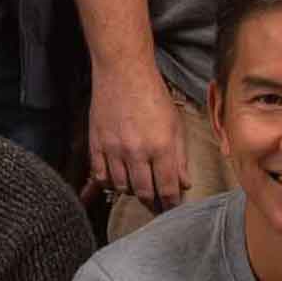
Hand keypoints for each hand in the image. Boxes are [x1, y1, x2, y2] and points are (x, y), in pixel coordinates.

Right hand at [87, 61, 195, 210]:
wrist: (123, 73)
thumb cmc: (153, 95)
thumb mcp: (176, 124)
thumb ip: (180, 156)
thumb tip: (184, 183)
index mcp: (161, 147)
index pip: (167, 189)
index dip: (171, 203)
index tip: (171, 207)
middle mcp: (137, 152)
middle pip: (144, 192)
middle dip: (153, 203)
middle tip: (156, 206)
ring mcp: (114, 149)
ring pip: (122, 187)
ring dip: (132, 192)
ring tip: (139, 188)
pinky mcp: (96, 144)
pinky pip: (101, 175)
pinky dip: (110, 182)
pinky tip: (118, 179)